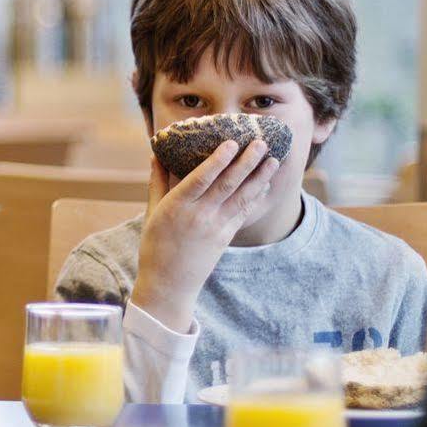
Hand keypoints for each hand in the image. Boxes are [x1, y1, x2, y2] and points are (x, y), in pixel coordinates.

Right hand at [132, 140, 279, 330]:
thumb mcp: (152, 212)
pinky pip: (243, 212)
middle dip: (247, 163)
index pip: (202, 178)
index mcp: (177, 206)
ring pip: (242, 197)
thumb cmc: (155, 246)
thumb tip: (157, 155)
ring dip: (260, 178)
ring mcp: (215, 228)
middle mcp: (199, 216)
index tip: (232, 142)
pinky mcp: (226, 237)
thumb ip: (158, 182)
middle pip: (227, 184)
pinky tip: (265, 184)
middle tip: (262, 143)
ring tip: (274, 160)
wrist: (169, 283)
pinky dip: (255, 197)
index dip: (218, 160)